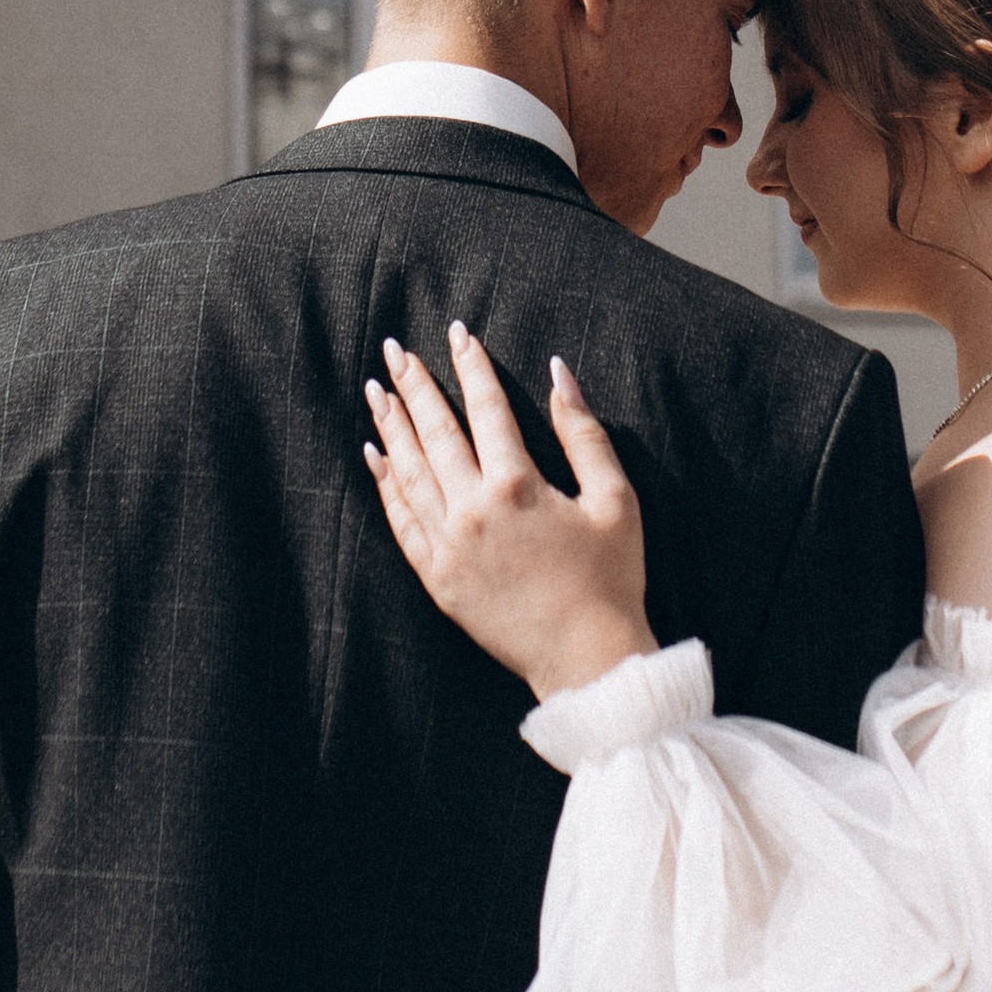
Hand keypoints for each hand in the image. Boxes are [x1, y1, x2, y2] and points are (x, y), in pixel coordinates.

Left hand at [364, 328, 656, 700]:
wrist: (586, 658)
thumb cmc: (610, 578)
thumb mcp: (615, 499)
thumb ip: (584, 433)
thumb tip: (560, 374)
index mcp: (518, 485)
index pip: (487, 407)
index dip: (472, 365)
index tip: (458, 333)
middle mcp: (473, 509)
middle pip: (436, 431)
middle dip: (415, 385)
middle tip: (394, 349)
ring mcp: (448, 545)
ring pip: (409, 471)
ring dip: (392, 426)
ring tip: (376, 391)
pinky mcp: (437, 578)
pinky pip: (401, 521)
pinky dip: (386, 486)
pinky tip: (376, 457)